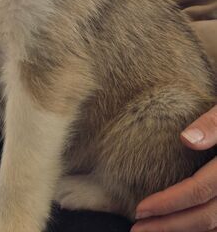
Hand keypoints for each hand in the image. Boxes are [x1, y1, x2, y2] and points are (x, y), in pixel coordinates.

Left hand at [132, 105, 216, 231]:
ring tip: (152, 231)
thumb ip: (211, 125)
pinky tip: (178, 227)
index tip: (140, 208)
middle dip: (169, 226)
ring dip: (182, 231)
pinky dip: (199, 229)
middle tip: (137, 229)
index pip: (198, 190)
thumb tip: (186, 140)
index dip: (168, 202)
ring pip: (214, 227)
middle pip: (205, 217)